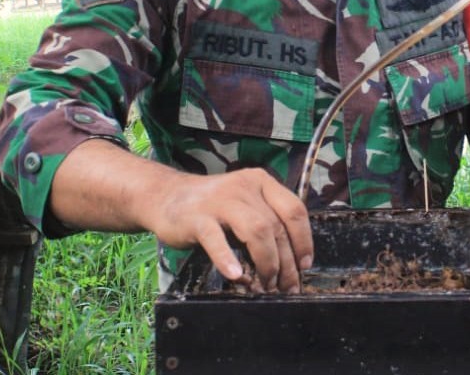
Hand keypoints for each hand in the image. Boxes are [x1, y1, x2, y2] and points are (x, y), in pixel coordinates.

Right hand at [151, 168, 312, 293]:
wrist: (166, 196)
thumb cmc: (212, 208)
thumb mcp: (244, 206)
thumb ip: (265, 225)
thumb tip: (289, 266)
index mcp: (261, 182)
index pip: (294, 210)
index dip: (304, 240)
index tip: (304, 265)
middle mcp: (244, 187)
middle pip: (276, 226)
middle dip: (286, 262)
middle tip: (285, 286)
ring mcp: (220, 200)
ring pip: (256, 230)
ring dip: (267, 262)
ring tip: (265, 284)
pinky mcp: (197, 217)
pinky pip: (216, 239)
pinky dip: (228, 258)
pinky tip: (235, 275)